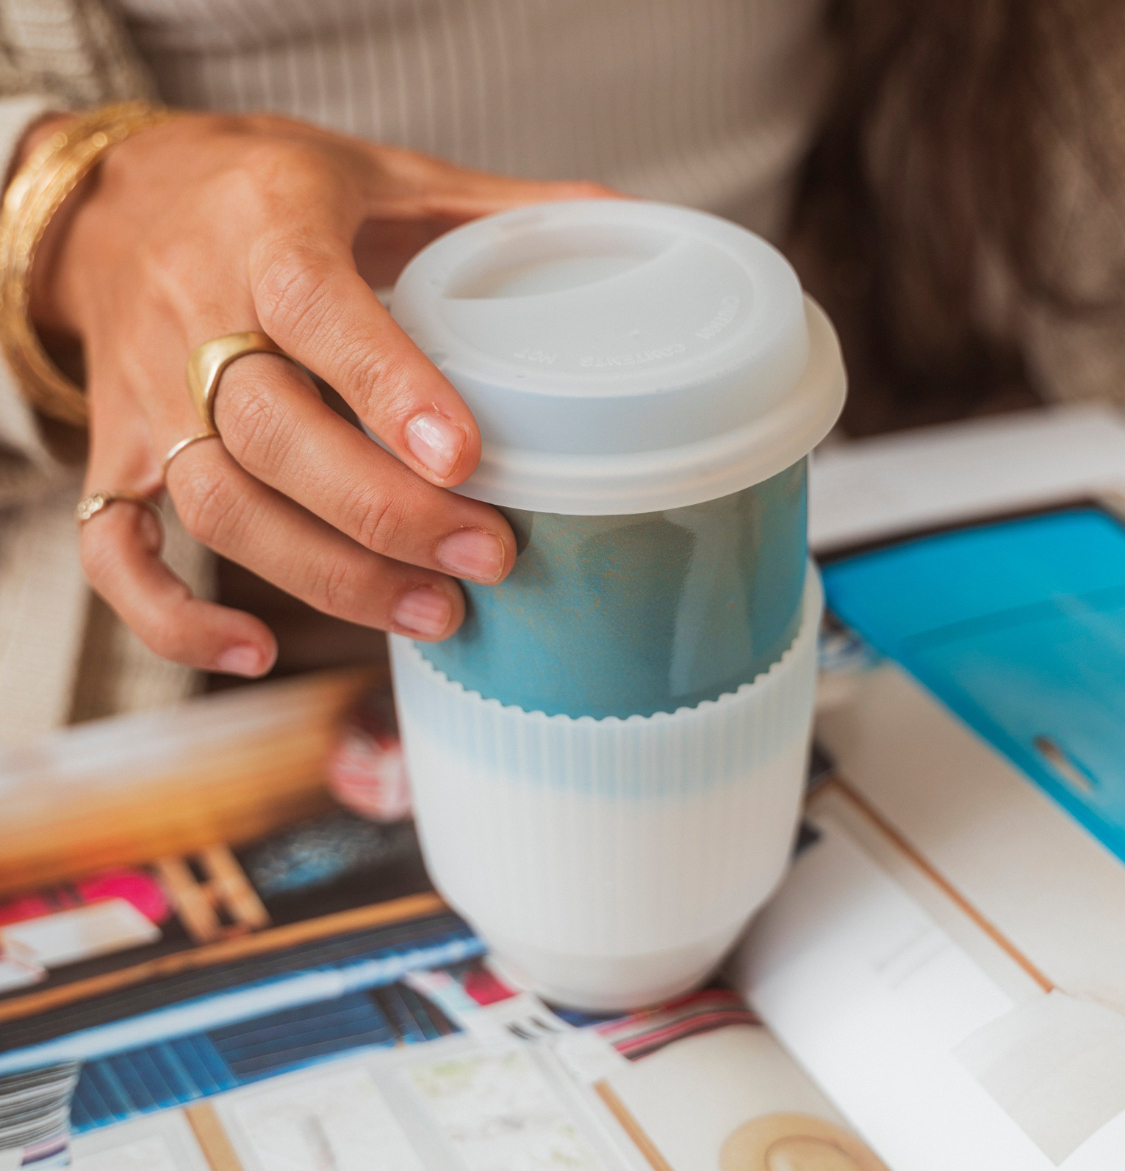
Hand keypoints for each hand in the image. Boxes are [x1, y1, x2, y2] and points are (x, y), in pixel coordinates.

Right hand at [27, 112, 609, 675]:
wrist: (113, 203)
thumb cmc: (261, 192)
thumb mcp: (374, 173)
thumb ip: (489, 207)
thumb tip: (621, 222)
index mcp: (268, 233)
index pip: (317, 309)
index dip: (389, 388)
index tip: (469, 459)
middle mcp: (194, 320)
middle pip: (273, 436)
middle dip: (383, 513)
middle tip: (488, 558)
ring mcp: (146, 398)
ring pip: (219, 504)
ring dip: (325, 575)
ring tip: (434, 613)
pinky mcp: (116, 456)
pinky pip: (115, 552)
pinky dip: (175, 618)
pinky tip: (257, 653)